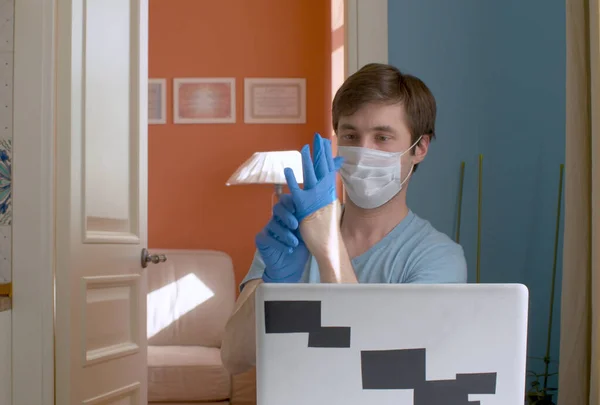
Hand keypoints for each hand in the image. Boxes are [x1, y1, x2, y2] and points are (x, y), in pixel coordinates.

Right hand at [255, 194, 309, 282]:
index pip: (286, 202)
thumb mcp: (307, 234)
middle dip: (286, 215)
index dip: (290, 202)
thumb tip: (315, 207)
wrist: (291, 269)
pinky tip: (289, 250)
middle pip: (277, 209)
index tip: (297, 207)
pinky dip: (279, 244)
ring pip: (273, 224)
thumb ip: (307, 221)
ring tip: (295, 243)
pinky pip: (267, 237)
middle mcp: (277, 220)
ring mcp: (268, 229)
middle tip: (295, 225)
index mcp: (288, 215)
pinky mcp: (261, 239)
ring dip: (285, 234)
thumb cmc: (301, 250)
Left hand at [284, 133, 343, 256]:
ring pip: (311, 176)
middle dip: (320, 152)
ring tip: (304, 148)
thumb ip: (326, 193)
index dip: (325, 155)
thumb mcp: (328, 207)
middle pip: (322, 168)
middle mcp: (325, 193)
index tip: (324, 142)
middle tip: (317, 136)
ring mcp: (316, 200)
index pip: (328, 169)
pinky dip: (293, 180)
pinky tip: (288, 170)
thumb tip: (328, 186)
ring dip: (308, 161)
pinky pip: (298, 191)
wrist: (328, 245)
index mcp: (330, 192)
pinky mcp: (305, 208)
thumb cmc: (326, 229)